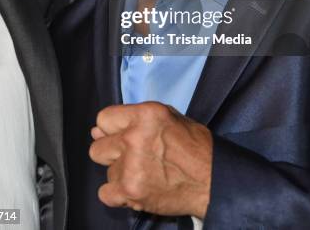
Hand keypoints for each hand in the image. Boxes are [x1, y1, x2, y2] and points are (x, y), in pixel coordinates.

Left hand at [89, 102, 211, 217]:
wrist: (212, 179)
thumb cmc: (194, 146)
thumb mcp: (168, 117)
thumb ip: (134, 120)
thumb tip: (97, 130)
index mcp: (145, 115)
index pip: (103, 119)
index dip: (110, 129)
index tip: (119, 136)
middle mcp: (134, 137)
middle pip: (97, 148)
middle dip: (112, 153)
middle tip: (132, 157)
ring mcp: (131, 165)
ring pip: (106, 171)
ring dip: (121, 174)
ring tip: (144, 173)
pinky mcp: (131, 190)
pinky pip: (105, 193)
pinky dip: (119, 194)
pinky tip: (136, 188)